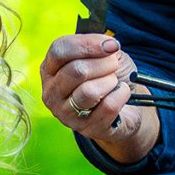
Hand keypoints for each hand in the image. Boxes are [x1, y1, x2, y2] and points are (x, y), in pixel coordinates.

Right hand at [38, 32, 159, 163]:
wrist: (124, 106)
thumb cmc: (107, 76)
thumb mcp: (103, 54)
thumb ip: (101, 44)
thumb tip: (109, 45)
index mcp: (50, 69)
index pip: (59, 50)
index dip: (88, 44)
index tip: (111, 45)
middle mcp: (51, 93)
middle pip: (76, 71)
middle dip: (103, 64)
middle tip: (114, 65)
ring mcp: (65, 114)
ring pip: (89, 92)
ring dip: (110, 81)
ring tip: (114, 81)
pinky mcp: (85, 129)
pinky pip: (108, 107)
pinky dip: (121, 95)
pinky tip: (121, 93)